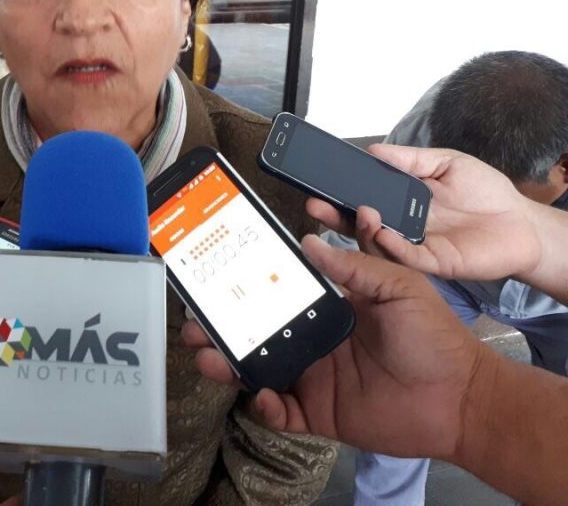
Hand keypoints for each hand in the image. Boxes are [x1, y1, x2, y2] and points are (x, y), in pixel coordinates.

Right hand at [183, 219, 493, 461]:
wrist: (462, 399)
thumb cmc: (436, 338)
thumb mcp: (401, 287)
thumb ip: (356, 265)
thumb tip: (309, 243)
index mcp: (330, 307)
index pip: (278, 292)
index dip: (247, 284)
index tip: (219, 272)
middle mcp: (314, 339)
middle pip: (255, 331)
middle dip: (221, 326)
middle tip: (194, 320)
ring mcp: (313, 376)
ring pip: (257, 369)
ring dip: (227, 364)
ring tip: (206, 357)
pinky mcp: (319, 412)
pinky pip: (280, 411)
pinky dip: (264, 406)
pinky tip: (260, 395)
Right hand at [306, 143, 541, 282]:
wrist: (522, 222)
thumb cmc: (486, 192)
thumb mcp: (446, 163)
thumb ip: (411, 159)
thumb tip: (374, 150)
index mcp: (401, 200)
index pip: (362, 195)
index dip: (340, 190)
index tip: (318, 180)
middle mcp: (401, 224)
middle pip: (359, 223)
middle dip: (334, 214)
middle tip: (314, 204)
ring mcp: (414, 245)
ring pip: (377, 242)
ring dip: (361, 229)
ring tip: (351, 212)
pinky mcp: (433, 262)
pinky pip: (406, 256)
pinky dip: (391, 245)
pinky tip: (381, 231)